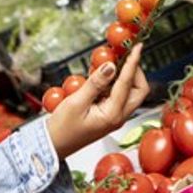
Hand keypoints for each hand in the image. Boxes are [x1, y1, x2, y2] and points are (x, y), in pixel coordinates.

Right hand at [46, 44, 149, 158]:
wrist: (53, 145)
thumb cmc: (62, 129)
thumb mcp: (76, 102)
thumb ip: (95, 83)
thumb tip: (111, 66)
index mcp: (113, 115)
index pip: (128, 83)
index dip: (133, 62)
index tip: (137, 47)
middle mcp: (118, 117)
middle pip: (139, 90)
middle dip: (135, 71)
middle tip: (125, 56)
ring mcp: (114, 116)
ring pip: (129, 92)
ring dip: (124, 75)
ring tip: (111, 61)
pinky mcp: (108, 115)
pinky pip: (117, 95)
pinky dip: (113, 82)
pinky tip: (101, 75)